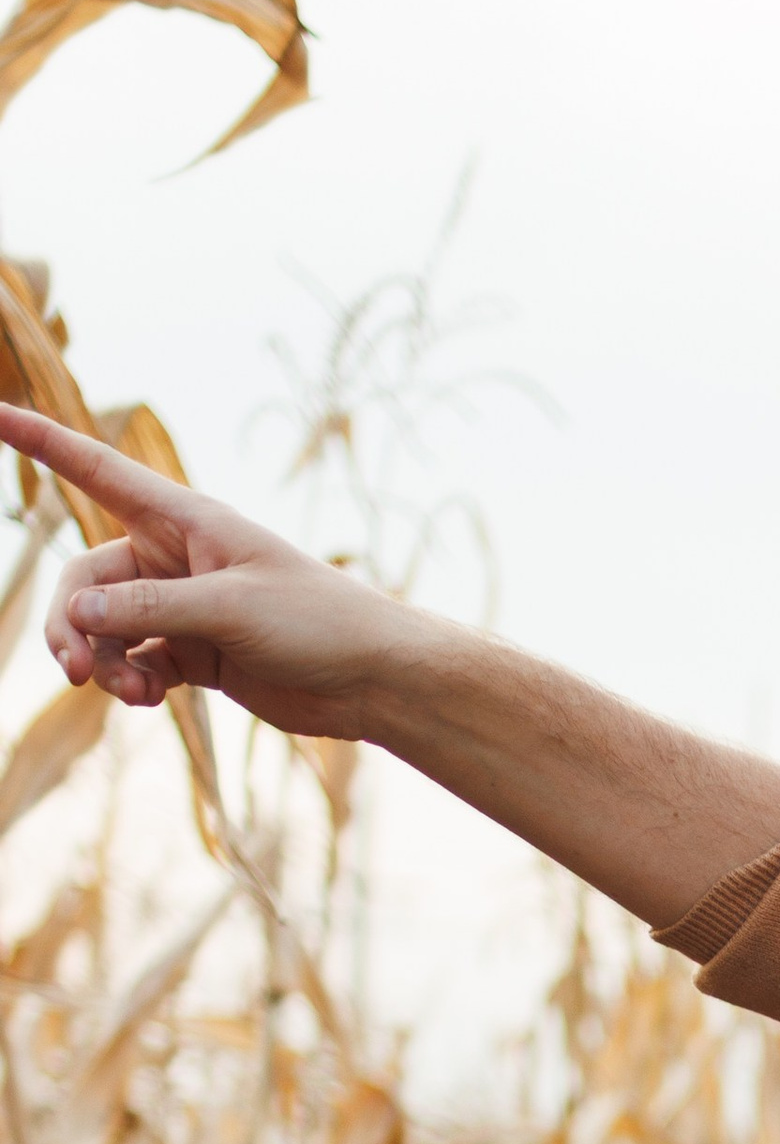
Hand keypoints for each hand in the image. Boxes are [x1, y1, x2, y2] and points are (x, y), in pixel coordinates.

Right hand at [0, 402, 407, 735]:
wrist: (371, 681)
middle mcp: (174, 559)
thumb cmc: (317, 623)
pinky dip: (129, 682)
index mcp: (186, 521)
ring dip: (101, 661)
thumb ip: (149, 610)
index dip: (43, 443)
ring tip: (124, 692)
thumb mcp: (229, 610)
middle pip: (86, 581)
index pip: (98, 471)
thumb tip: (79, 617)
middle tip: (76, 670)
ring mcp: (181, 608)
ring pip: (104, 629)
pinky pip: (134, 662)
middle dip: (72, 624)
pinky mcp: (193, 654)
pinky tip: (144, 700)